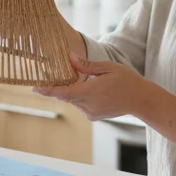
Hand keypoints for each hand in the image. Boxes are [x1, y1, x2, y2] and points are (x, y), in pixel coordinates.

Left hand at [33, 56, 152, 121]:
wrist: (141, 100)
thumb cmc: (126, 80)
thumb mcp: (107, 67)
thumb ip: (86, 65)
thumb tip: (69, 58)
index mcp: (90, 92)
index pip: (62, 93)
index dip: (47, 90)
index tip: (34, 88)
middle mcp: (87, 105)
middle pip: (66, 95)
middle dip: (60, 86)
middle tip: (54, 75)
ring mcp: (90, 113)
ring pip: (73, 100)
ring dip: (73, 91)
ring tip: (84, 80)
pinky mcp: (93, 116)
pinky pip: (80, 105)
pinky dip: (81, 97)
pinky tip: (93, 89)